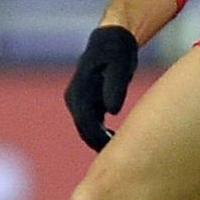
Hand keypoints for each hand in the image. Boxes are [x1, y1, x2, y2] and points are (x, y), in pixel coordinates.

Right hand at [64, 24, 139, 151]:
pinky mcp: (87, 104)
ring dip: (101, 140)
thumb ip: (116, 86)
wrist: (112, 41)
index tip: (115, 150)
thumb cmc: (117, 51)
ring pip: (88, 129)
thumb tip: (112, 111)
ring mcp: (79, 102)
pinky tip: (118, 139)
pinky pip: (92, 125)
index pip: (85, 122)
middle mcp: (75, 98)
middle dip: (99, 144)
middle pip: (84, 130)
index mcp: (79, 90)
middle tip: (123, 159)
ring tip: (124, 151)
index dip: (98, 139)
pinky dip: (103, 134)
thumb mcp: (120, 65)